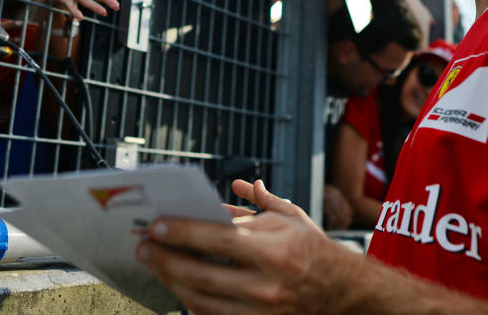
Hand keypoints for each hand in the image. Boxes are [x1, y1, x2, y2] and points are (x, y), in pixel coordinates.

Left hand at [138, 183, 354, 313]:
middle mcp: (266, 286)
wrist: (343, 293)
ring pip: (202, 301)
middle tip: (143, 246)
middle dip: (166, 260)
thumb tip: (236, 185)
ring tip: (154, 264)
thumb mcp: (291, 216)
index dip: (183, 232)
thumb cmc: (313, 250)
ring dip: (172, 282)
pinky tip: (177, 285)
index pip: (219, 240)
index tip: (157, 226)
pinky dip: (191, 302)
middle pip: (202, 276)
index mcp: (275, 251)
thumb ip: (260, 200)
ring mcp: (260, 312)